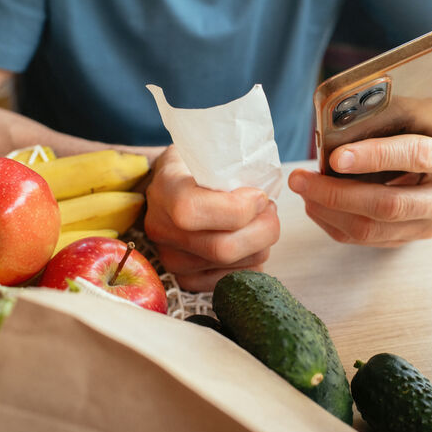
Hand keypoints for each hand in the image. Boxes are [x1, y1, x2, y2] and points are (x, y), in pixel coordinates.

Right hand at [144, 146, 279, 290]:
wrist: (173, 187)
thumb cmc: (200, 166)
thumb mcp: (210, 151)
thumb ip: (231, 163)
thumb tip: (264, 188)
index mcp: (164, 189)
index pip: (193, 211)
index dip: (238, 208)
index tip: (259, 195)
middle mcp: (161, 228)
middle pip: (222, 248)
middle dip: (263, 230)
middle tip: (270, 211)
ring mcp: (171, 258)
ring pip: (234, 266)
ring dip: (262, 244)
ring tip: (261, 223)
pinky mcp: (185, 279)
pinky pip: (232, 280)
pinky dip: (252, 262)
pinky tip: (251, 243)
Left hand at [288, 82, 431, 246]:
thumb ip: (417, 89)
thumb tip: (375, 89)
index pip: (414, 157)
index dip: (375, 157)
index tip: (336, 157)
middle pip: (387, 206)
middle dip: (337, 194)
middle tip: (300, 179)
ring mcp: (425, 223)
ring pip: (371, 229)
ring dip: (328, 210)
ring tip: (302, 188)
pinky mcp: (406, 236)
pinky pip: (363, 238)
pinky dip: (332, 221)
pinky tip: (314, 202)